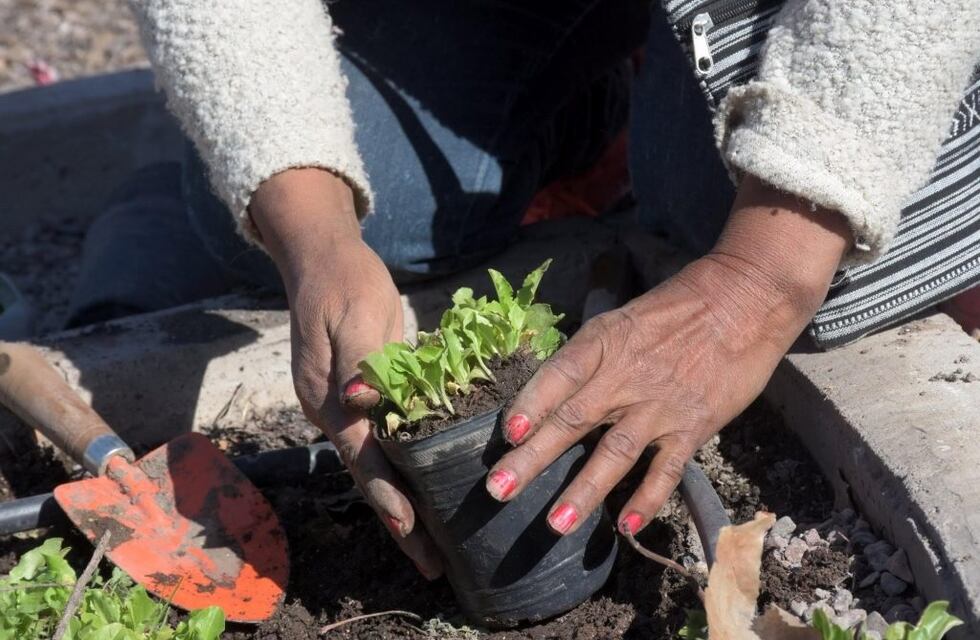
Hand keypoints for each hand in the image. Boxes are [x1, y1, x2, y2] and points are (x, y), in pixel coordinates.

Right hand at [250, 169, 441, 577]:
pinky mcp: (360, 397)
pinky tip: (427, 487)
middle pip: (370, 474)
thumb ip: (361, 361)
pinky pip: (385, 443)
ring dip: (404, 502)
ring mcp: (344, 407)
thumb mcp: (355, 314)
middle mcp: (333, 411)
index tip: (410, 530)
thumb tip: (358, 404)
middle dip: (399, 520)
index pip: (363, 458)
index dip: (388, 496)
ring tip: (434, 543)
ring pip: (377, 465)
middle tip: (432, 564)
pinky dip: (405, 470)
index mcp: (328, 397)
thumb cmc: (345, 282)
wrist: (324, 259)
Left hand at [484, 177, 850, 535]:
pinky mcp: (693, 425)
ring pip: (614, 452)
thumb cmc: (678, 307)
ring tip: (556, 523)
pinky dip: (648, 498)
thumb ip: (591, 358)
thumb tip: (555, 393)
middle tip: (499, 489)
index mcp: (603, 343)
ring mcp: (659, 405)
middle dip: (532, 459)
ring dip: (584, 490)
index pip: (557, 376)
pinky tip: (627, 525)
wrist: (744, 299)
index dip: (530, 404)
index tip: (507, 433)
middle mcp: (624, 376)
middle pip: (572, 420)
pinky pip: (667, 468)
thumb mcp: (623, 320)